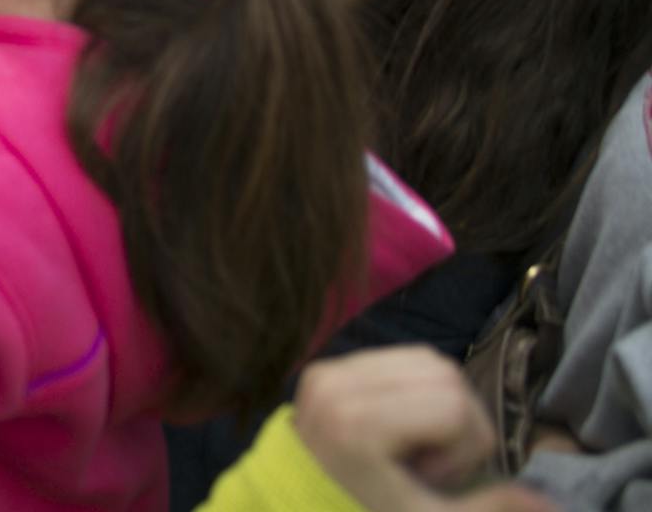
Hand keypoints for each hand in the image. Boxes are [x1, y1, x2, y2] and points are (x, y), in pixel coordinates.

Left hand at [293, 348, 554, 510]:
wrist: (301, 510)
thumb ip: (490, 509)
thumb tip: (553, 506)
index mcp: (355, 425)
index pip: (454, 404)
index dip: (460, 449)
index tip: (425, 479)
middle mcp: (334, 385)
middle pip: (445, 376)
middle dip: (455, 424)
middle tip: (422, 466)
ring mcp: (326, 371)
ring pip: (427, 361)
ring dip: (437, 405)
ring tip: (409, 450)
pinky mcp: (325, 367)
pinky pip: (399, 358)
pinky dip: (414, 391)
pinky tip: (395, 432)